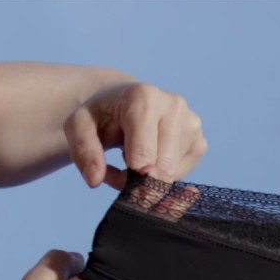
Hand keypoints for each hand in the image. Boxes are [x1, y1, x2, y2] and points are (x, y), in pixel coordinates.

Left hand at [64, 81, 206, 189]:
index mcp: (144, 98)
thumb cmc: (102, 115)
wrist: (124, 102)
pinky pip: (182, 175)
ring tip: (133, 161)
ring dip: (150, 180)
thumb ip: (83, 151)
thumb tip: (95, 179)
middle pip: (162, 169)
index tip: (111, 175)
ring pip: (172, 175)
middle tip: (119, 170)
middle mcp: (174, 106)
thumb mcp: (79, 127)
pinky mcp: (200, 142)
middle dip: (139, 181)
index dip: (126, 177)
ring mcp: (192, 124)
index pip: (144, 157)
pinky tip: (151, 160)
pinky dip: (164, 177)